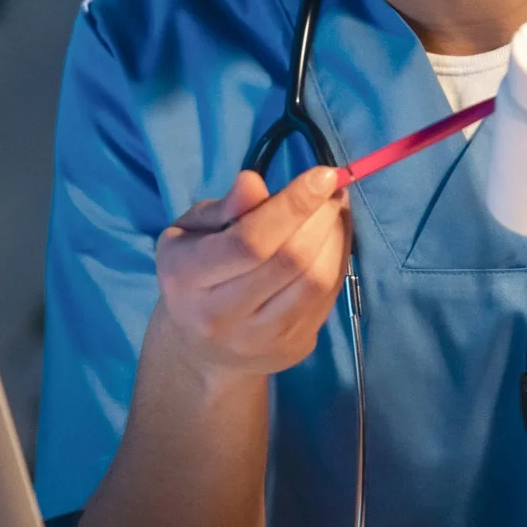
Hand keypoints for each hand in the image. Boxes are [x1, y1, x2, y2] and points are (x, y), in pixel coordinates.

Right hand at [152, 167, 351, 385]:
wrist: (201, 350)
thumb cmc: (192, 276)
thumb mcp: (190, 233)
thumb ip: (223, 209)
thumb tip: (253, 182)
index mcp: (187, 279)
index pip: (249, 242)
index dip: (292, 205)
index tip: (323, 175)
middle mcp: (223, 316)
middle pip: (291, 260)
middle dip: (320, 216)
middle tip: (332, 187)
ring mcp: (262, 338)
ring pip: (316, 280)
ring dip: (336, 236)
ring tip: (334, 208)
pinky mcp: (293, 347)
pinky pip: (328, 296)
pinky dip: (339, 258)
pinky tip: (335, 235)